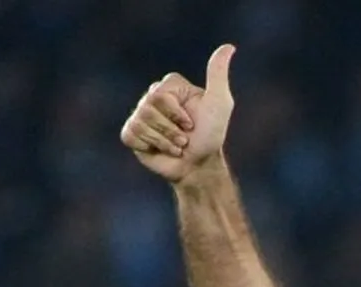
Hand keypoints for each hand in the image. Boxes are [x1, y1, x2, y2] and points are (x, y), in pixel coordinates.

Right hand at [119, 44, 236, 182]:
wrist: (199, 165)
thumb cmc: (211, 134)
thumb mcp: (219, 103)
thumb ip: (218, 75)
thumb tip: (229, 47)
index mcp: (169, 86)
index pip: (160, 95)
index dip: (178, 114)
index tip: (192, 123)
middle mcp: (152, 97)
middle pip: (148, 109)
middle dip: (172, 130)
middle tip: (185, 138)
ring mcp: (139, 115)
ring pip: (141, 124)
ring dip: (164, 141)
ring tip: (177, 146)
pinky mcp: (131, 134)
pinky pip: (131, 135)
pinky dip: (149, 146)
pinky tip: (160, 150)